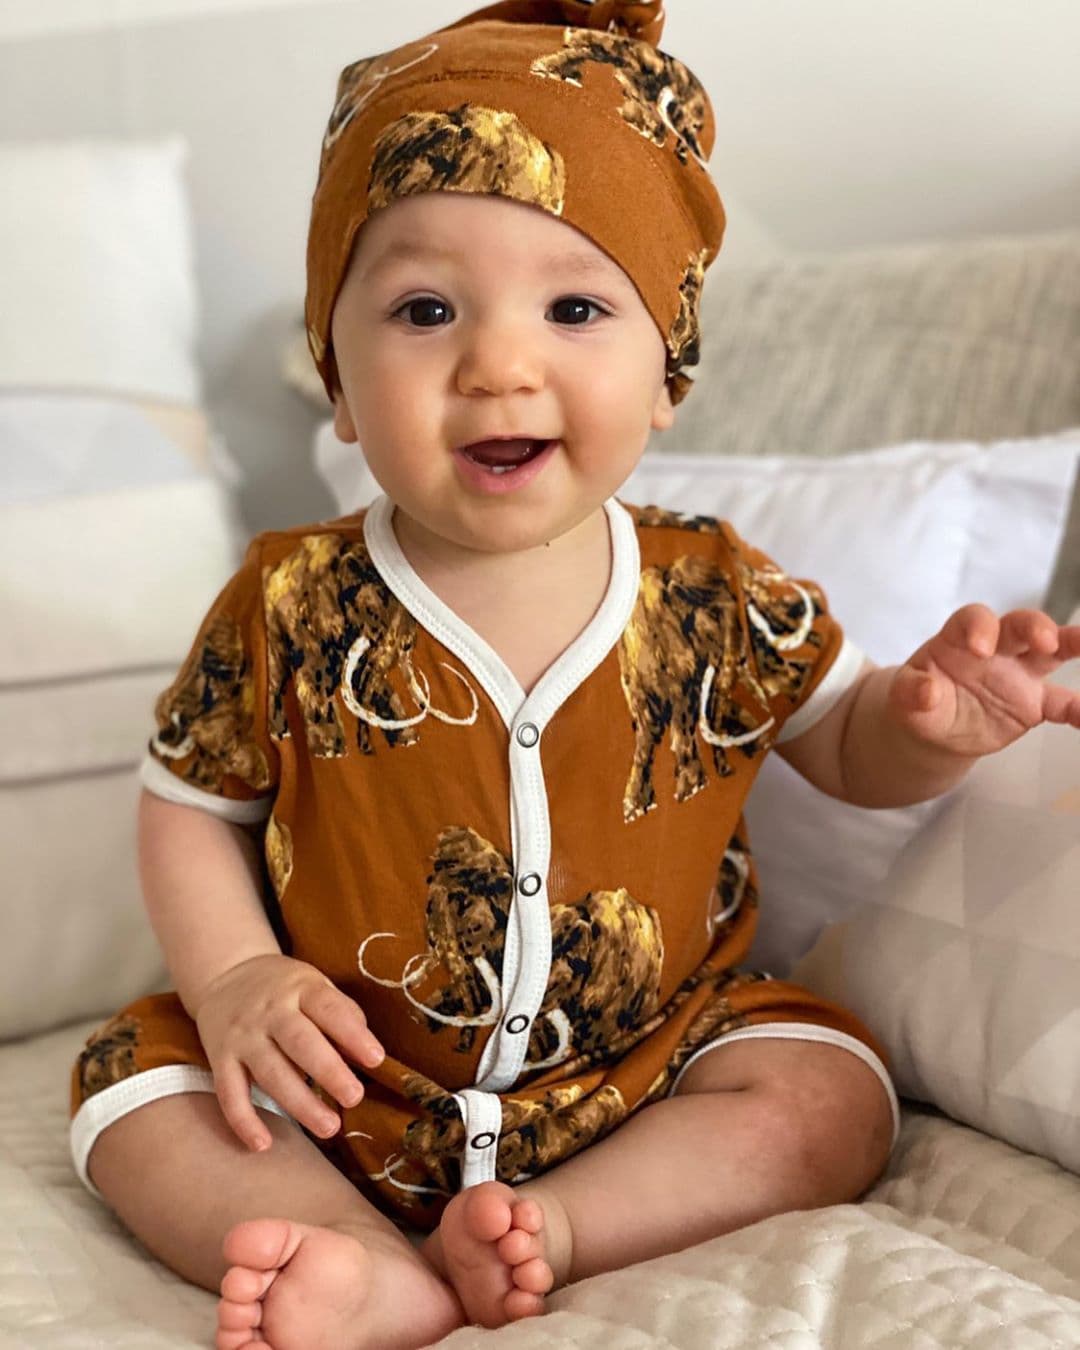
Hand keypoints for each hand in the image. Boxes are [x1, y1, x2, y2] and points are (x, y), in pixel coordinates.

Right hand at [193, 953, 385, 1151]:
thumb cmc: (284, 989)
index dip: (353, 1034)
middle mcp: (270, 1011)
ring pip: (270, 1072)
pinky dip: (243, 1121)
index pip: (329, 1009)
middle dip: (329, 1072)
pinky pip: (229, 1092)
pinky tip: (263, 1145)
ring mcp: (243, 1035)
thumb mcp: (315, 986)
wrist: (224, 975)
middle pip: (300, 1042)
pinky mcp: (220, 1058)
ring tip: (329, 1128)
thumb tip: (368, 1056)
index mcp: (301, 987)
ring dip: (299, 1103)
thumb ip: (342, 1016)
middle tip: (354, 1098)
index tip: (376, 1059)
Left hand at [889, 605, 1079, 757]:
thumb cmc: (919, 701)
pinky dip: (1078, 709)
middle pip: (1019, 625)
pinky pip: (1062, 703)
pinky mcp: (1035, 702)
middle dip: (1034, 627)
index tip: (980, 648)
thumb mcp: (904, 698)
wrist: (936, 727)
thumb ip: (911, 692)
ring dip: (1073, 644)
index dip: (979, 627)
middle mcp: (996, 648)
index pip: (972, 619)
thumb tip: (925, 691)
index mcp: (959, 639)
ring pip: (1053, 651)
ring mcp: (1019, 672)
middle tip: (1044, 640)